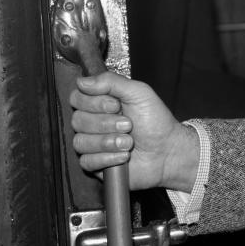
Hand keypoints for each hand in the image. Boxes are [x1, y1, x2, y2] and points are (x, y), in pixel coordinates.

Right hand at [69, 72, 198, 192]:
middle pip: (77, 120)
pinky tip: (124, 155)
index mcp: (99, 103)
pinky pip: (87, 161)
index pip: (76, 98)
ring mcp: (92, 144)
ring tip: (129, 142)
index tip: (116, 105)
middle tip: (129, 125)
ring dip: (108, 141)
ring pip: (80, 142)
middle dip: (106, 123)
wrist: (168, 150)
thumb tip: (82, 81)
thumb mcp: (139, 93)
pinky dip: (108, 158)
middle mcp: (92, 123)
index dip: (94, 102)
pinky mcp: (95, 164)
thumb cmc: (155, 121)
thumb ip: (111, 82)